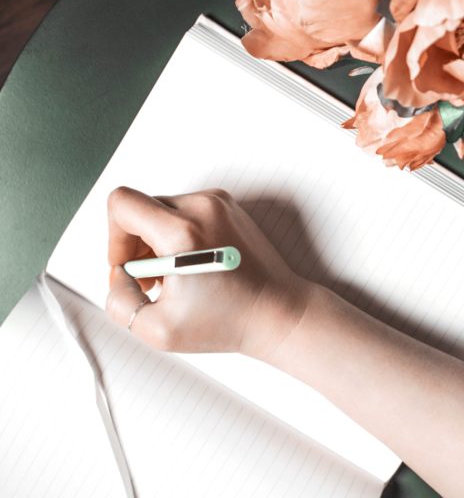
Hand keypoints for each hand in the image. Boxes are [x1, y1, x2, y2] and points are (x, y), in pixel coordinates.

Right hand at [105, 186, 308, 359]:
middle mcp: (203, 207)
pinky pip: (186, 212)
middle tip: (152, 282)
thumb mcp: (158, 330)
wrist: (280, 314)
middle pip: (140, 209)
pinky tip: (191, 268)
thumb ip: (119, 302)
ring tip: (173, 279)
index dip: (113, 239)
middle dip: (136, 246)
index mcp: (184, 231)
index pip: (122, 204)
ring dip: (157, 242)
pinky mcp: (229, 208)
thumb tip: (118, 277)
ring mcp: (219, 203)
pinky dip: (179, 236)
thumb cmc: (229, 322)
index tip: (128, 268)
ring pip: (162, 211)